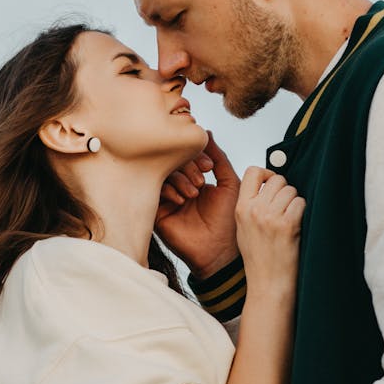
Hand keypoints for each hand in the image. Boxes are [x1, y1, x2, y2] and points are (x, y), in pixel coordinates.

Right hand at [156, 132, 240, 278]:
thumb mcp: (229, 183)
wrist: (220, 250)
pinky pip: (154, 190)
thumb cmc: (228, 220)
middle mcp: (179, 186)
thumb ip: (219, 158)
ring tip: (194, 193)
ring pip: (163, 173)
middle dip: (188, 166)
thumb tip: (207, 133)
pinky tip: (181, 200)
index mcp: (195, 178)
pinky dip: (168, 189)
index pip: (186, 155)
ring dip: (180, 178)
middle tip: (202, 181)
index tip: (209, 166)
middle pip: (173, 161)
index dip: (196, 155)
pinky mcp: (156, 211)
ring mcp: (166, 198)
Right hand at [235, 167, 304, 293]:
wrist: (267, 284)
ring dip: (295, 202)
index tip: (272, 184)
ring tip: (290, 219)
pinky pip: (301, 203)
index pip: (252, 171)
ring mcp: (270, 217)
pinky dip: (302, 212)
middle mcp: (253, 210)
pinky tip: (297, 226)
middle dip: (285, 190)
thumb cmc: (259, 258)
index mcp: (240, 208)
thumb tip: (268, 183)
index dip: (267, 174)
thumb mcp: (243, 229)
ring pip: (291, 190)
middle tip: (284, 208)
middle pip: (277, 179)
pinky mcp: (287, 225)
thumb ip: (251, 205)